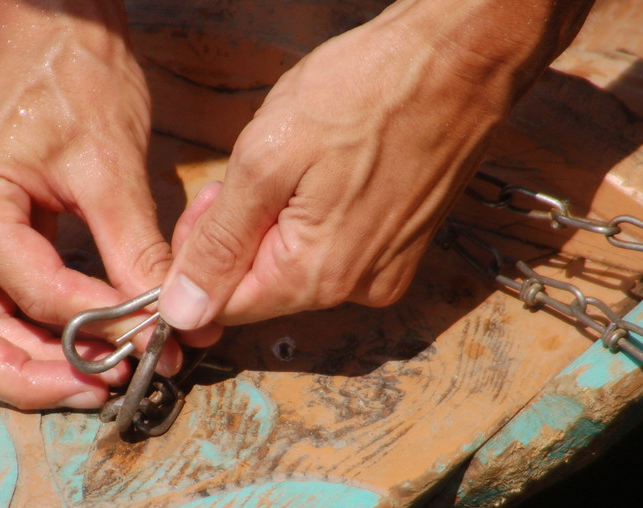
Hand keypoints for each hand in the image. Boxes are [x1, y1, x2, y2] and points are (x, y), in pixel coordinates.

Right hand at [0, 0, 176, 408]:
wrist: (46, 18)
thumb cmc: (70, 70)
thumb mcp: (111, 163)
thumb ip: (135, 250)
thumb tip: (171, 317)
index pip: (33, 294)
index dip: (98, 327)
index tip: (154, 337)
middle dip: (29, 380)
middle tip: (98, 391)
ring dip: (31, 364)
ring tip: (98, 376)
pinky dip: (32, 330)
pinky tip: (82, 340)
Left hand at [159, 0, 593, 329]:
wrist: (460, 61)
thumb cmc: (364, 94)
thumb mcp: (265, 161)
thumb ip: (219, 244)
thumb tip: (182, 313)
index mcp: (315, 277)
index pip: (224, 306)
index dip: (196, 262)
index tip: (205, 204)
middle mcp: (354, 291)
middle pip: (260, 289)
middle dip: (233, 238)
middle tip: (239, 174)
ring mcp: (384, 271)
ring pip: (294, 268)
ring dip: (270, 226)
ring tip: (289, 164)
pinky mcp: (402, 248)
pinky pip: (334, 252)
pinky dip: (310, 221)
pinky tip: (321, 174)